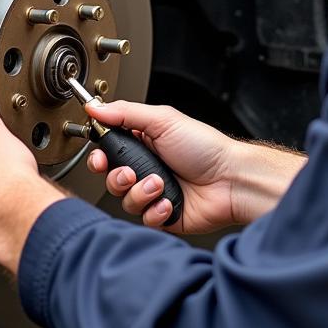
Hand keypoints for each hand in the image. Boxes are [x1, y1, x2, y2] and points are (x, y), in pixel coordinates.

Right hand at [85, 100, 239, 233]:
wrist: (231, 180)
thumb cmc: (205, 148)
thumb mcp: (163, 120)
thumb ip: (125, 113)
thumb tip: (96, 108)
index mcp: (143, 144)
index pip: (108, 152)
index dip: (98, 157)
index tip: (100, 158)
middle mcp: (146, 169)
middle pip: (111, 179)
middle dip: (117, 177)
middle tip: (130, 173)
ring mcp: (154, 193)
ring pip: (125, 201)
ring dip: (141, 192)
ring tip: (160, 184)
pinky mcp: (163, 215)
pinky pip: (145, 218)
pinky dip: (156, 210)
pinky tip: (169, 201)